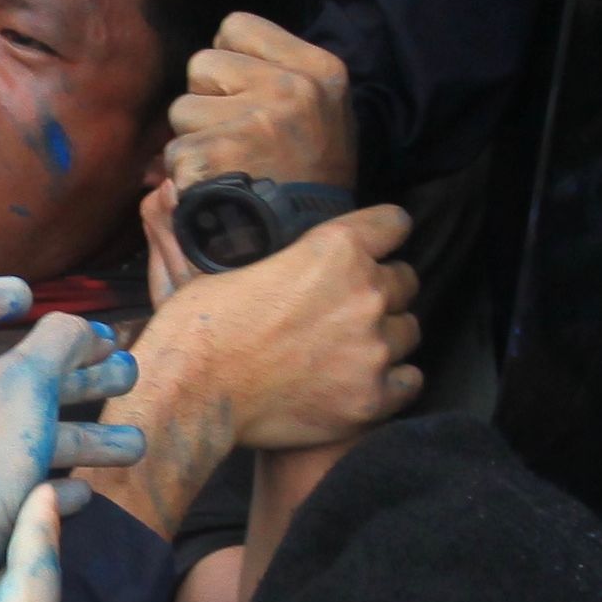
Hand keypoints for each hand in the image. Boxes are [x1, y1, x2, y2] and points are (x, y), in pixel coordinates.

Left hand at [0, 276, 141, 601]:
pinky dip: (47, 484)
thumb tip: (78, 328)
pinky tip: (81, 495)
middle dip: (73, 375)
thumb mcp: (25, 385)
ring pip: (20, 436)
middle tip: (125, 372)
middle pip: (9, 377)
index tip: (29, 298)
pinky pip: (9, 487)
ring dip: (80, 434)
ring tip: (134, 444)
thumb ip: (58, 344)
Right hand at [137, 204, 422, 452]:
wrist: (192, 393)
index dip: (383, 233)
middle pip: (405, 280)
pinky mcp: (371, 398)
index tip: (376, 244)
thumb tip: (196, 203)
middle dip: (380, 290)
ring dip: (385, 335)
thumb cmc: (200, 328)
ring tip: (350, 348)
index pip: (394, 224)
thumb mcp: (225, 265)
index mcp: (335, 249)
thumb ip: (260, 247)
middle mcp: (365, 293)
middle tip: (347, 308)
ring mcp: (373, 349)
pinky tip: (360, 381)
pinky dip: (390, 381)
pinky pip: (409, 381)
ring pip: (408, 330)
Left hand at [164, 12, 357, 196]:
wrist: (302, 248)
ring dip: (193, 139)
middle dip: (207, 101)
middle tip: (238, 141)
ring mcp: (252, 120)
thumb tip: (209, 60)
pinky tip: (216, 191)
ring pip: (181, 109)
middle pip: (201, 64)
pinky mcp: (215, 153)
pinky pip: (173, 151)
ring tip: (229, 169)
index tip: (246, 98)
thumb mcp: (321, 115)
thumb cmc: (306, 183)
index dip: (229, 63)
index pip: (236, 26)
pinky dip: (185, 175)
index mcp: (320, 69)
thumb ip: (276, 76)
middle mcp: (289, 87)